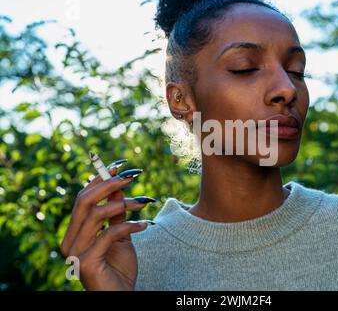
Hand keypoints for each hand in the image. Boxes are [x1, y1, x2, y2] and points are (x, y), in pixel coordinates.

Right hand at [61, 165, 150, 290]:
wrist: (122, 295)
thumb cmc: (120, 266)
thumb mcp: (120, 233)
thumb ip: (116, 211)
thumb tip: (119, 184)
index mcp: (75, 231)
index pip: (83, 197)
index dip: (100, 179)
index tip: (120, 166)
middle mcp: (70, 240)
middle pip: (84, 201)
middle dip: (110, 184)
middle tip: (133, 175)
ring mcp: (75, 252)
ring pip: (96, 214)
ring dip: (124, 204)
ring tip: (144, 203)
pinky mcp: (86, 262)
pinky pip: (108, 234)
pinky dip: (129, 225)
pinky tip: (145, 225)